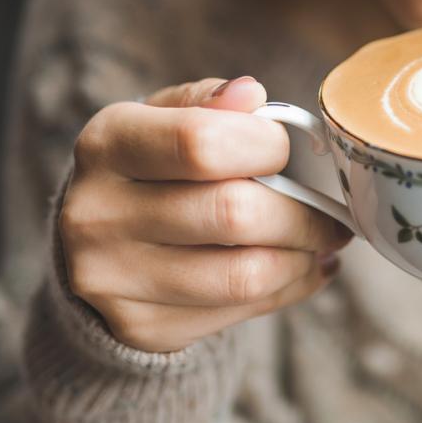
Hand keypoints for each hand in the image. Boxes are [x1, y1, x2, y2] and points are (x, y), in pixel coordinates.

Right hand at [61, 76, 353, 352]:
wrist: (90, 247)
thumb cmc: (149, 168)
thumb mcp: (163, 119)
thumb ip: (209, 103)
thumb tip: (252, 94)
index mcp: (106, 145)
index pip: (202, 143)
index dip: (265, 146)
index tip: (284, 151)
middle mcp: (97, 214)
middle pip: (233, 214)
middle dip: (303, 214)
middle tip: (331, 214)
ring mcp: (114, 279)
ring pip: (245, 274)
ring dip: (303, 258)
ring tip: (321, 243)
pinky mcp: (141, 328)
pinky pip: (239, 312)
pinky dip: (287, 289)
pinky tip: (299, 269)